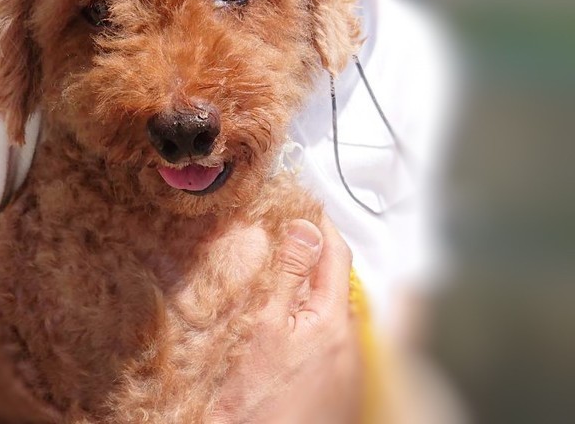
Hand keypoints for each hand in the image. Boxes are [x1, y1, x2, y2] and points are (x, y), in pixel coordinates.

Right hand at [210, 217, 362, 423]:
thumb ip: (288, 275)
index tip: (308, 208)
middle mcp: (350, 343)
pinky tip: (289, 334)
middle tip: (288, 242)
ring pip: (333, 314)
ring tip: (283, 287)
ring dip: (313, 295)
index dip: (322, 226)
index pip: (337, 255)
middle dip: (316, 260)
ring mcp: (349, 368)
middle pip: (336, 284)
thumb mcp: (265, 326)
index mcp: (334, 320)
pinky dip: (314, 325)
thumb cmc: (259, 401)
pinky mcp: (342, 388)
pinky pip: (332, 341)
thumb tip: (305, 229)